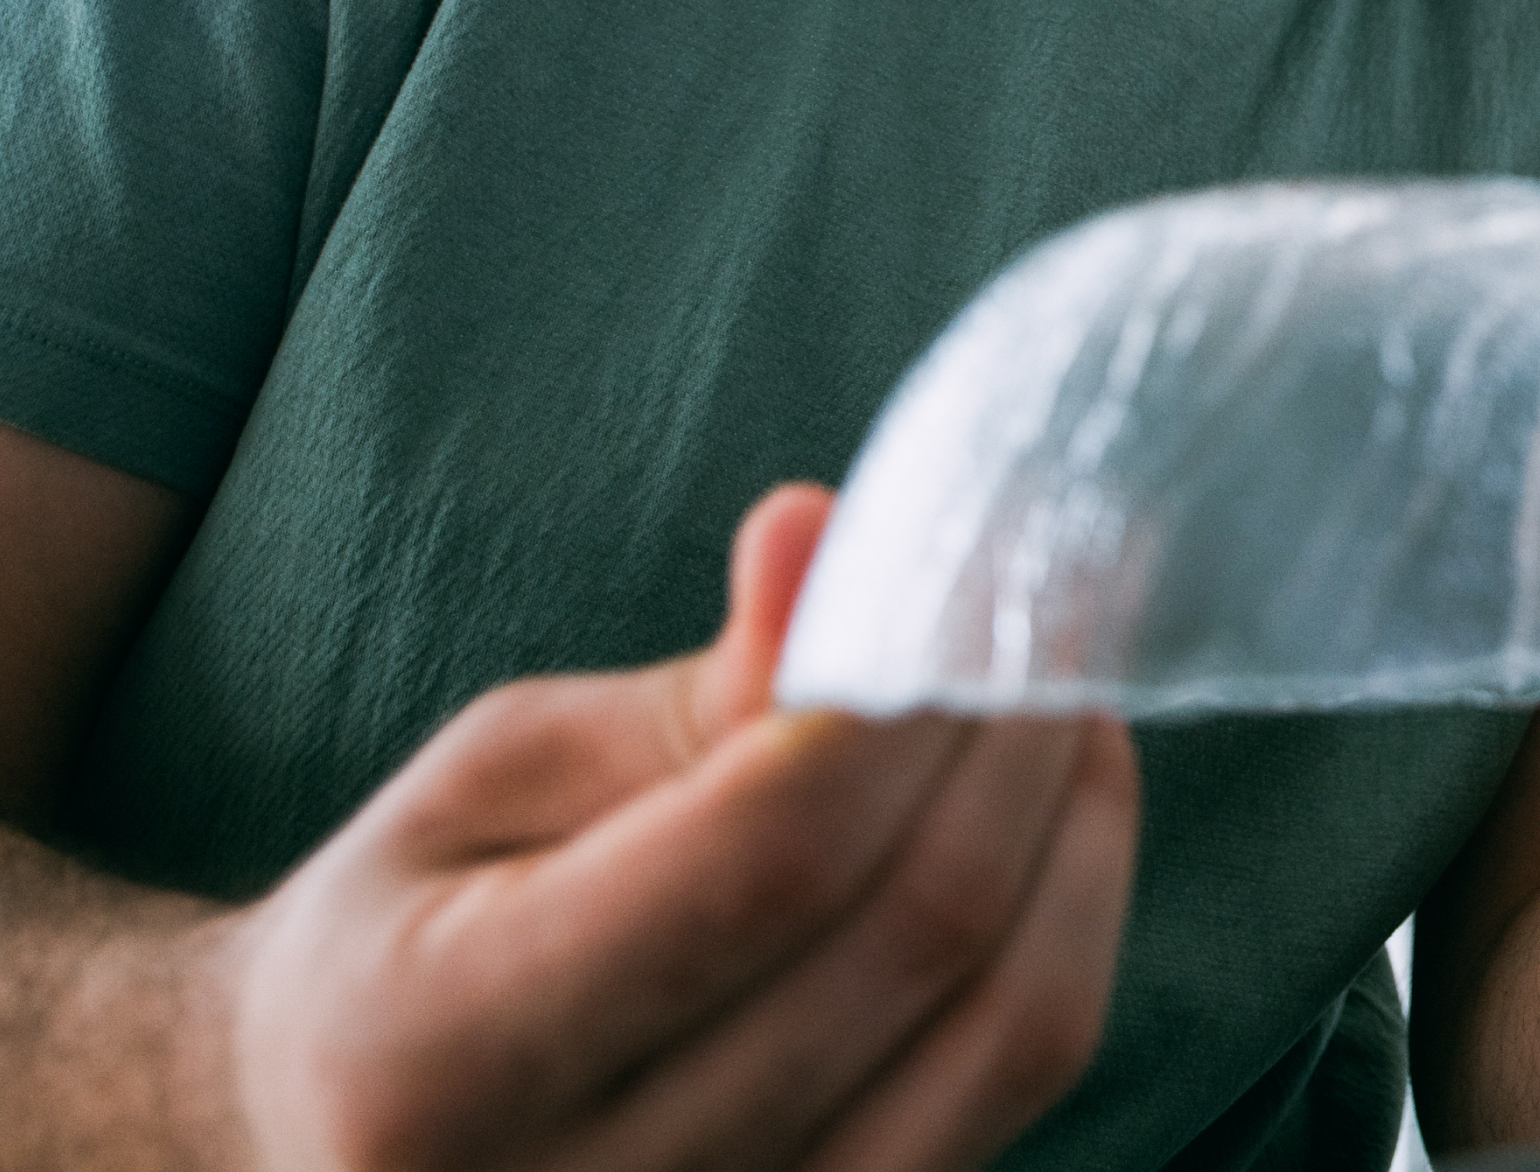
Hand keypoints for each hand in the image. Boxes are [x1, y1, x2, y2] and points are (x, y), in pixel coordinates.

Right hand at [198, 486, 1138, 1171]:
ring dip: (1074, 823)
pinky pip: (1017, 1083)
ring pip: (1004, 1024)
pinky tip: (1059, 812)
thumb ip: (694, 692)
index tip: (967, 573)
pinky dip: (1068, 924)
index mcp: (435, 1061)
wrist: (353, 1139)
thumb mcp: (494, 781)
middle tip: (1053, 598)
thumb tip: (827, 537)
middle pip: (907, 936)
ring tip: (1064, 693)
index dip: (902, 705)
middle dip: (1013, 736)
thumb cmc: (419, 934)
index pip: (762, 862)